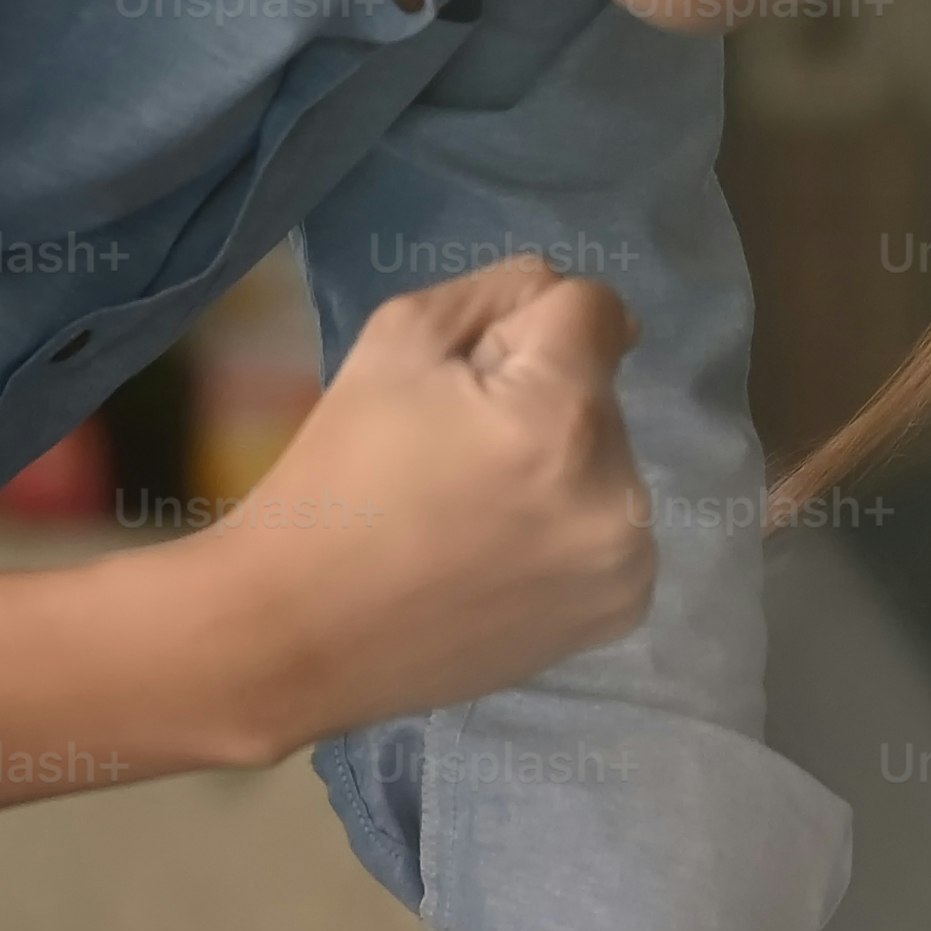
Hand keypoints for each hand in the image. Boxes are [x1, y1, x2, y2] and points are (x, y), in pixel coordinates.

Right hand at [187, 254, 655, 753]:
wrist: (302, 635)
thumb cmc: (337, 481)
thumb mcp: (395, 343)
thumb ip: (499, 295)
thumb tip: (583, 304)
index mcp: (560, 417)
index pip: (597, 310)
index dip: (526, 328)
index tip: (468, 381)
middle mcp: (618, 493)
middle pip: (602, 392)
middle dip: (542, 401)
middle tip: (453, 456)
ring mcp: (627, 562)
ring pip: (611, 460)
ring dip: (561, 464)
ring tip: (473, 511)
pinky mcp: (622, 610)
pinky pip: (613, 527)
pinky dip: (570, 526)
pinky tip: (499, 554)